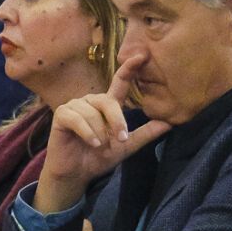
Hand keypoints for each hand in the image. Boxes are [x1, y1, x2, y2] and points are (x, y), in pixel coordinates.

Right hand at [33, 54, 171, 212]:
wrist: (76, 174)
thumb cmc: (98, 158)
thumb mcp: (126, 146)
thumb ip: (145, 134)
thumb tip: (170, 123)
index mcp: (106, 105)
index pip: (119, 83)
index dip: (129, 69)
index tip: (142, 56)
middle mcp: (90, 101)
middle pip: (107, 101)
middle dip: (116, 121)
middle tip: (120, 139)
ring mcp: (74, 106)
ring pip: (92, 113)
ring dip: (99, 133)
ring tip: (99, 146)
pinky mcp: (61, 115)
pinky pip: (78, 119)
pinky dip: (88, 133)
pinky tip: (92, 144)